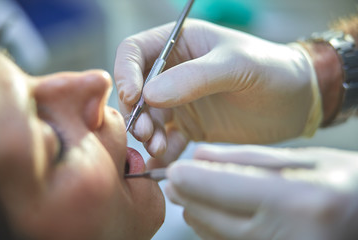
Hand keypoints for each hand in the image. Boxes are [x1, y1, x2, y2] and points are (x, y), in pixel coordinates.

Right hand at [115, 19, 321, 166]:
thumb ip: (195, 77)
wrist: (296, 102)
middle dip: (136, 111)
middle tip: (146, 132)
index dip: (126, 72)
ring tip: (159, 148)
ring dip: (148, 134)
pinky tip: (163, 164)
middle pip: (137, 89)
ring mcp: (181, 101)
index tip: (132, 97)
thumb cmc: (272, 70)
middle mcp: (174, 72)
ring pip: (148, 117)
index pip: (135, 51)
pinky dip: (162, 152)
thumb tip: (149, 94)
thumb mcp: (237, 65)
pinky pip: (167, 139)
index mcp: (181, 44)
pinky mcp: (190, 126)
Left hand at [165, 145, 357, 239]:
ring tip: (192, 192)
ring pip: (213, 235)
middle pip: (210, 215)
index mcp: (297, 200)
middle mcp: (288, 235)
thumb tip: (199, 155)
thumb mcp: (302, 159)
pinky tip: (210, 212)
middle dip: (187, 196)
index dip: (189, 178)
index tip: (173, 169)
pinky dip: (212, 228)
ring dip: (196, 212)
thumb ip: (245, 158)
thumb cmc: (344, 181)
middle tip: (174, 180)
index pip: (220, 188)